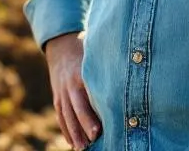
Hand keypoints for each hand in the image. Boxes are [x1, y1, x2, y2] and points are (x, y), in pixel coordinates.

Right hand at [44, 32, 100, 149]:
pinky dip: (65, 129)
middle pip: (75, 108)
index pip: (87, 95)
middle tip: (92, 141)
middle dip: (83, 125)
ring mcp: (61, 91)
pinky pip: (60, 115)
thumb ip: (108, 71)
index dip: (92, 112)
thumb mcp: (96, 58)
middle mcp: (70, 84)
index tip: (100, 128)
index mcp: (81, 74)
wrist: (61, 48)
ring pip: (66, 115)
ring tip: (81, 148)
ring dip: (73, 132)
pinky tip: (71, 142)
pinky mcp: (57, 97)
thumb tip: (131, 83)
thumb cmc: (87, 54)